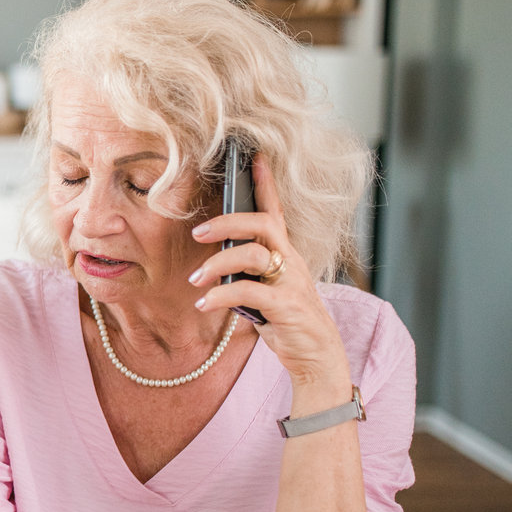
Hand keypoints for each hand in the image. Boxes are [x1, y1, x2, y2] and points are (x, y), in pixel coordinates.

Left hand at [188, 154, 349, 389]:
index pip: (276, 211)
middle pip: (263, 224)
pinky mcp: (286, 306)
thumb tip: (214, 261)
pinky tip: (204, 304)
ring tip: (195, 280)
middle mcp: (291, 261)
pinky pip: (249, 292)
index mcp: (286, 253)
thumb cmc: (285, 318)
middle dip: (227, 222)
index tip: (254, 156)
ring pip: (254, 255)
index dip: (266, 183)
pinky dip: (221, 295)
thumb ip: (246, 271)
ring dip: (218, 264)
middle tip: (197, 233)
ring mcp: (291, 282)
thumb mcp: (265, 288)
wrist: (316, 355)